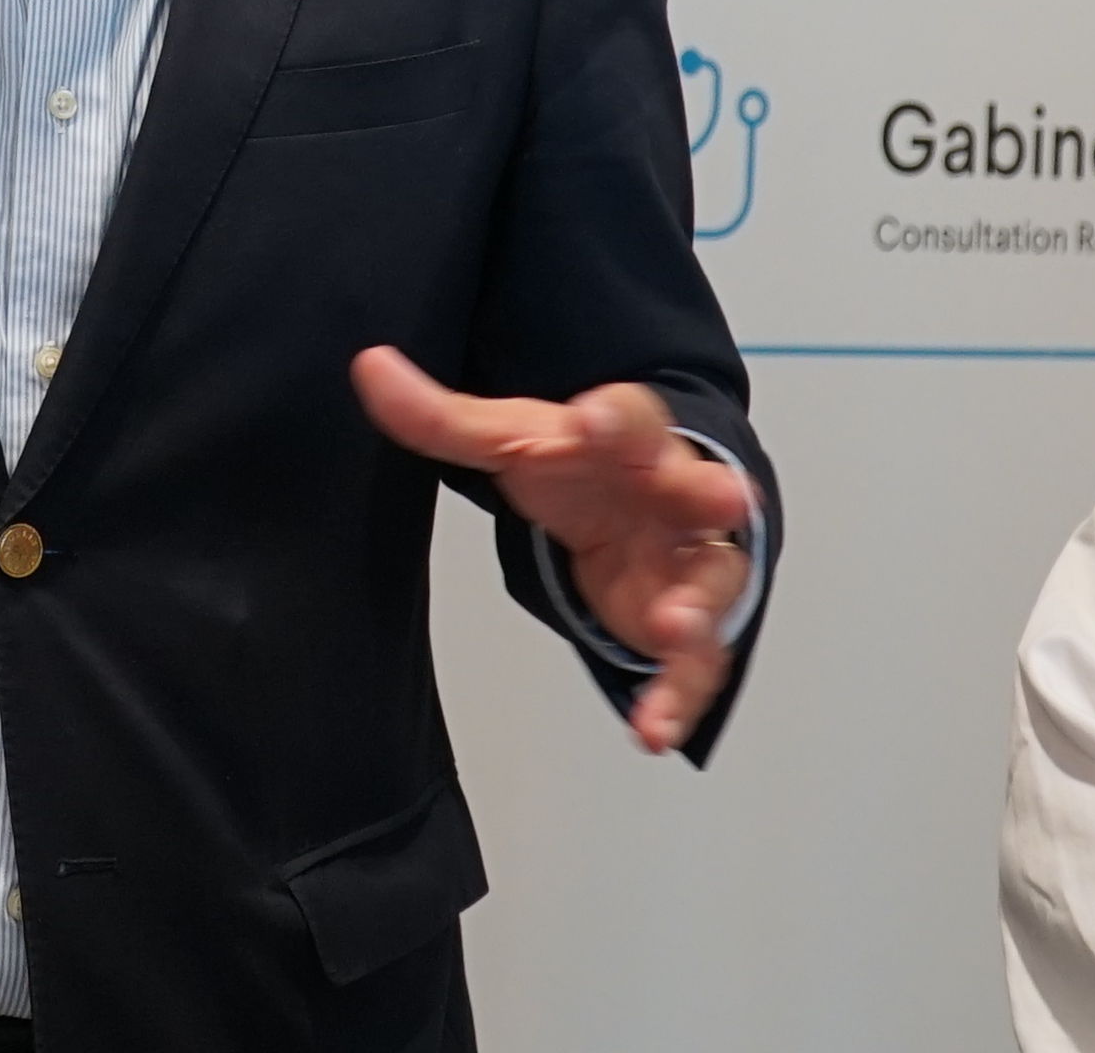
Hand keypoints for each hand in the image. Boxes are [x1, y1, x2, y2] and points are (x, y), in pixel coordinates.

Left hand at [352, 346, 753, 753]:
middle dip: (713, 495)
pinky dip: (677, 698)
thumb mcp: (508, 438)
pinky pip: (694, 665)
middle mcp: (676, 494)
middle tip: (725, 498)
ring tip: (673, 628)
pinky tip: (653, 729)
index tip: (594, 416)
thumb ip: (439, 415)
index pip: (629, 415)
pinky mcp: (689, 625)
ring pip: (709, 583)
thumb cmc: (579, 462)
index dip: (615, 415)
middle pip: (703, 490)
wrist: (635, 505)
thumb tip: (369, 366)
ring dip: (697, 608)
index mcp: (628, 438)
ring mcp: (690, 560)